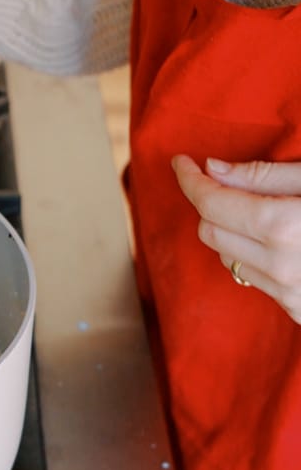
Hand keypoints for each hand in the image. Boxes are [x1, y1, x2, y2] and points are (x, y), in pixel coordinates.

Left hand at [172, 154, 300, 322]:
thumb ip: (266, 175)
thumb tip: (214, 169)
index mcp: (284, 225)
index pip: (211, 201)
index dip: (190, 179)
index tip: (180, 162)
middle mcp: (279, 264)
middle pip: (209, 230)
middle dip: (210, 203)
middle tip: (225, 182)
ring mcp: (288, 291)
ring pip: (225, 256)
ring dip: (229, 230)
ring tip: (260, 211)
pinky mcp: (296, 307)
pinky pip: (251, 276)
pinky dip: (249, 254)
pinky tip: (277, 241)